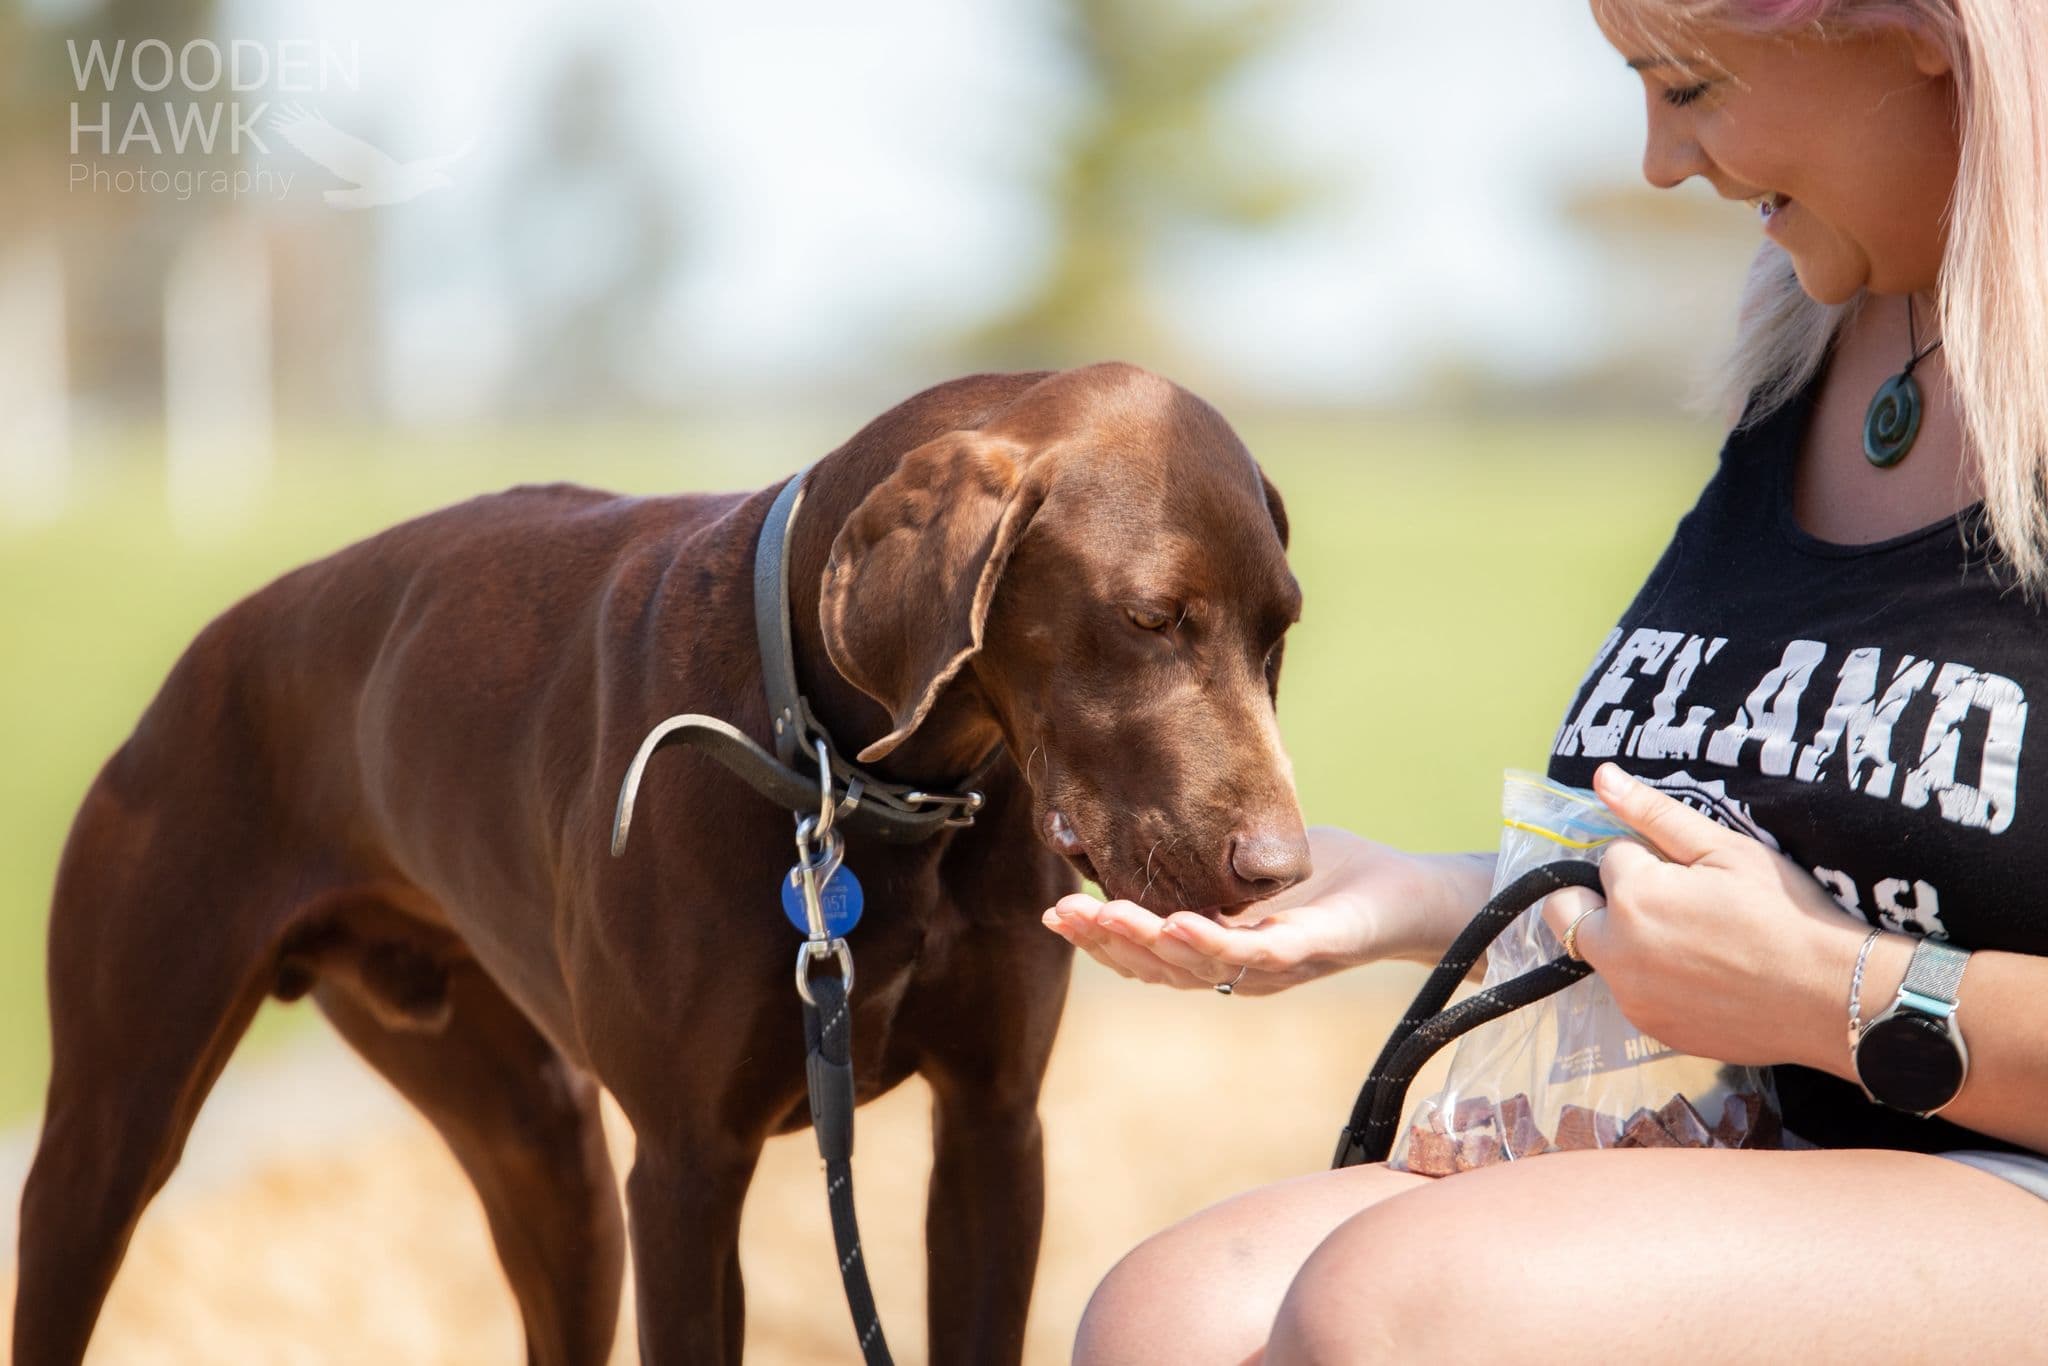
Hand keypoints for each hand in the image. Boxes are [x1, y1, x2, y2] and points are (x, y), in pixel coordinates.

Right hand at [1040, 826, 1481, 994]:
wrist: (1416, 893)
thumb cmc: (1337, 877)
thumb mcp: (1253, 862)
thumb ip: (1204, 855)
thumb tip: (1146, 816)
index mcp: (1221, 948)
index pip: (1149, 955)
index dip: (1100, 941)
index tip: (1055, 915)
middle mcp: (1241, 969)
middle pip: (1161, 967)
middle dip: (1106, 942)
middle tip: (1060, 916)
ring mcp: (1278, 964)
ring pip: (1199, 965)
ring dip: (1147, 942)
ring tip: (1105, 914)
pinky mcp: (1316, 948)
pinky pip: (1258, 952)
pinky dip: (1215, 942)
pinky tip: (1178, 921)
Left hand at [1539, 762, 1868, 1067]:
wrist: (1833, 997)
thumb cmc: (1786, 914)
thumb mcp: (1726, 850)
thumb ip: (1654, 814)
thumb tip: (1602, 776)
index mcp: (1633, 898)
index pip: (1610, 857)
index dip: (1647, 857)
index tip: (1689, 872)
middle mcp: (1618, 953)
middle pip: (1568, 911)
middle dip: (1598, 897)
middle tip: (1658, 900)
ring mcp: (1632, 998)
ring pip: (1601, 954)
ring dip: (1624, 939)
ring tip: (1692, 938)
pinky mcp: (1653, 1028)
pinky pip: (1630, 991)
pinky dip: (1649, 977)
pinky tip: (1702, 974)